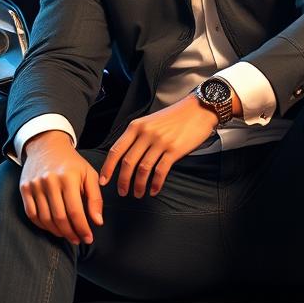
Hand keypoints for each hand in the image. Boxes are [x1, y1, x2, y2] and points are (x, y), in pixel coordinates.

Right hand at [20, 131, 102, 244]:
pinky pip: (32, 214)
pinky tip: (52, 228)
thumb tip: (98, 221)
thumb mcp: (89, 175)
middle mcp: (50, 182)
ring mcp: (35, 186)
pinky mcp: (25, 189)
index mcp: (69, 178)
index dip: (82, 228)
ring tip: (67, 235)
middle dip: (70, 233)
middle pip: (59, 217)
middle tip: (78, 240)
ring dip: (57, 231)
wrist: (47, 145)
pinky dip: (42, 225)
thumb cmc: (72, 163)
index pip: (75, 211)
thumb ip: (95, 198)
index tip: (88, 238)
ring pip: (45, 218)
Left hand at [99, 93, 219, 197]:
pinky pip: (160, 171)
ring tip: (138, 193)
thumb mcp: (151, 121)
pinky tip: (154, 190)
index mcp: (137, 126)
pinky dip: (155, 183)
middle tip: (122, 192)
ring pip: (143, 169)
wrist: (199, 109)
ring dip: (138, 185)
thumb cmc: (175, 116)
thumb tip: (125, 157)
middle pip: (128, 162)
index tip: (103, 181)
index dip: (108, 168)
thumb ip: (138, 135)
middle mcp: (146, 133)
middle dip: (122, 181)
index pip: (116, 150)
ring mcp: (161, 142)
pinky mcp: (174, 150)